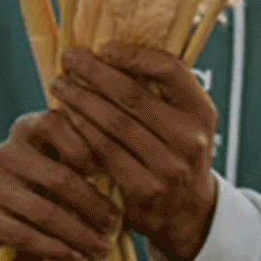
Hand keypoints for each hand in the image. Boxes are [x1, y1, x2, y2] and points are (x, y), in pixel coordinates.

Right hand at [0, 108, 119, 260]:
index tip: (110, 169)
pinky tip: (73, 256)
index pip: (55, 122)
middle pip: (56, 175)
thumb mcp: (68, 165)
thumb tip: (124, 163)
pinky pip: (22, 235)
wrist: (14, 224)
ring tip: (101, 247)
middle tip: (115, 223)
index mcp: (28, 126)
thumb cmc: (54, 189)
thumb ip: (88, 157)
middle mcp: (6, 151)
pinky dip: (53, 248)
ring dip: (78, 233)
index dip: (85, 145)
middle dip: (92, 204)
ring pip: (43, 211)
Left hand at [52, 44, 218, 260]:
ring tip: (59, 86)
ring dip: (81, 100)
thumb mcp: (185, 119)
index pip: (170, 70)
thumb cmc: (176, 150)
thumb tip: (112, 49)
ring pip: (114, 124)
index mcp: (201, 111)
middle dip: (95, 73)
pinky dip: (83, 130)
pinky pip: (105, 152)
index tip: (102, 47)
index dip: (134, 56)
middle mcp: (189, 138)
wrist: (187, 213)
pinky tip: (67, 117)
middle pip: (134, 96)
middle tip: (68, 58)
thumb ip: (162, 89)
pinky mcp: (144, 190)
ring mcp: (168, 167)